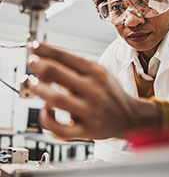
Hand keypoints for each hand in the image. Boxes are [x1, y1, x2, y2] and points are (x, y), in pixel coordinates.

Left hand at [27, 43, 156, 139]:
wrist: (129, 116)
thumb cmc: (111, 93)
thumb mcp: (101, 72)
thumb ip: (78, 67)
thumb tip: (49, 60)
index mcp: (97, 72)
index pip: (66, 56)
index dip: (46, 50)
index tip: (34, 46)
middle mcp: (93, 90)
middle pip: (57, 73)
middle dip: (38, 65)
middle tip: (31, 63)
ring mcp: (90, 111)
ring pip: (55, 99)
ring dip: (38, 89)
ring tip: (33, 82)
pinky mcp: (87, 130)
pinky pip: (60, 129)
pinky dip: (47, 120)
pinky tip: (46, 111)